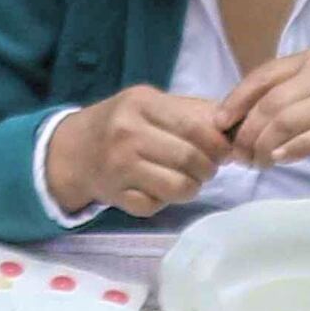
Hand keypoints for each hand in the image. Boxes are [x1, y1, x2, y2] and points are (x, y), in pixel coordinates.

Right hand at [40, 87, 232, 222]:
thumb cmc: (123, 123)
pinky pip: (155, 206)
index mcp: (141, 104)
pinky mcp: (114, 195)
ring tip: (186, 180)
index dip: (219, 144)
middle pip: (191, 160)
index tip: (223, 151)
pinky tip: (157, 189)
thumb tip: (236, 128)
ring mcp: (119, 167)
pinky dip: (163, 202)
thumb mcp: (153, 104)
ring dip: (191, 188)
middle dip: (208, 169)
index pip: (197, 127)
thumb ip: (193, 112)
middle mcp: (127, 133)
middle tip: (206, 169)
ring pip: (178, 188)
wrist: (73, 150)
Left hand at [220, 52, 309, 177]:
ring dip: (264, 146)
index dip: (235, 101)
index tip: (218, 125)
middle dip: (247, 133)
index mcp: (308, 61)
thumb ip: (280, 98)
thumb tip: (233, 123)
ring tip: (257, 162)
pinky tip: (278, 159)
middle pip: (270, 104)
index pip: (262, 77)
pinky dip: (290, 150)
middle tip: (239, 156)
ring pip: (286, 122)